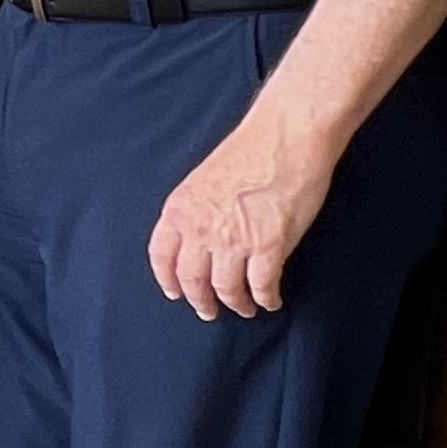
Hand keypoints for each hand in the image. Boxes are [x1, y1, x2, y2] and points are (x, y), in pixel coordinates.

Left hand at [150, 111, 335, 320]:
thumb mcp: (202, 180)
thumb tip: (198, 239)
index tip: (174, 293)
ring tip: (244, 308)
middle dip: (200, 300)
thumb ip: (195, 211)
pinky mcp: (269, 246)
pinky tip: (270, 300)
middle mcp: (200, 229)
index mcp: (180, 210)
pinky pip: (262, 286)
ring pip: (227, 289)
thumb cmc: (248, 150)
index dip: (167, 279)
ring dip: (236, 303)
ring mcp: (234, 241)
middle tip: (208, 311)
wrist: (284, 136)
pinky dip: (266, 299)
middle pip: (193, 279)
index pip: (162, 256)